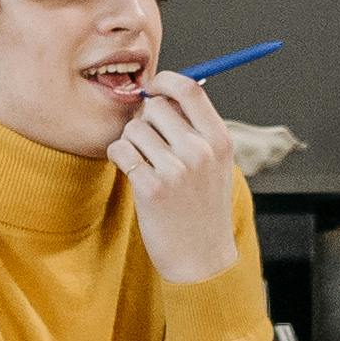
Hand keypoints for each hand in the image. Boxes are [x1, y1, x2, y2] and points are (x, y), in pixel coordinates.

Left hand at [111, 70, 243, 287]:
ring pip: (133, 128)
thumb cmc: (203, 207)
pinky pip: (120, 150)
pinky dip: (120, 157)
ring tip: (145, 164)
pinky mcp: (150, 188)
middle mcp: (200, 151)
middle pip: (155, 106)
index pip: (189, 88)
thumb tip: (163, 93)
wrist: (201, 258)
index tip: (154, 89)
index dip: (165, 81)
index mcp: (220, 140)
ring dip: (131, 142)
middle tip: (149, 142)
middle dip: (144, 119)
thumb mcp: (215, 165)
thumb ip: (196, 129)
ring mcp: (176, 170)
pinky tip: (132, 172)